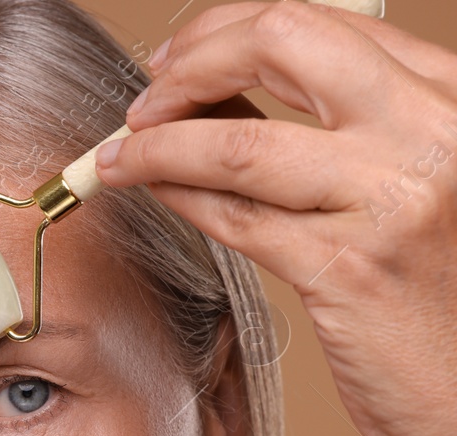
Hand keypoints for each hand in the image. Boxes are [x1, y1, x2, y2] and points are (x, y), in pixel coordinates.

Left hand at [94, 1, 456, 435]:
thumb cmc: (452, 299)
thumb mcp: (426, 184)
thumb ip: (355, 130)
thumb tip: (233, 94)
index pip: (326, 22)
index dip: (233, 29)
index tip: (186, 55)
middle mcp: (435, 133)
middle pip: (283, 42)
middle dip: (194, 59)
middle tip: (149, 95)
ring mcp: (394, 199)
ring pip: (237, 140)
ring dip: (157, 142)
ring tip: (120, 154)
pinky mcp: (348, 270)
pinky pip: (233, 217)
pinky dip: (176, 195)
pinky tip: (153, 192)